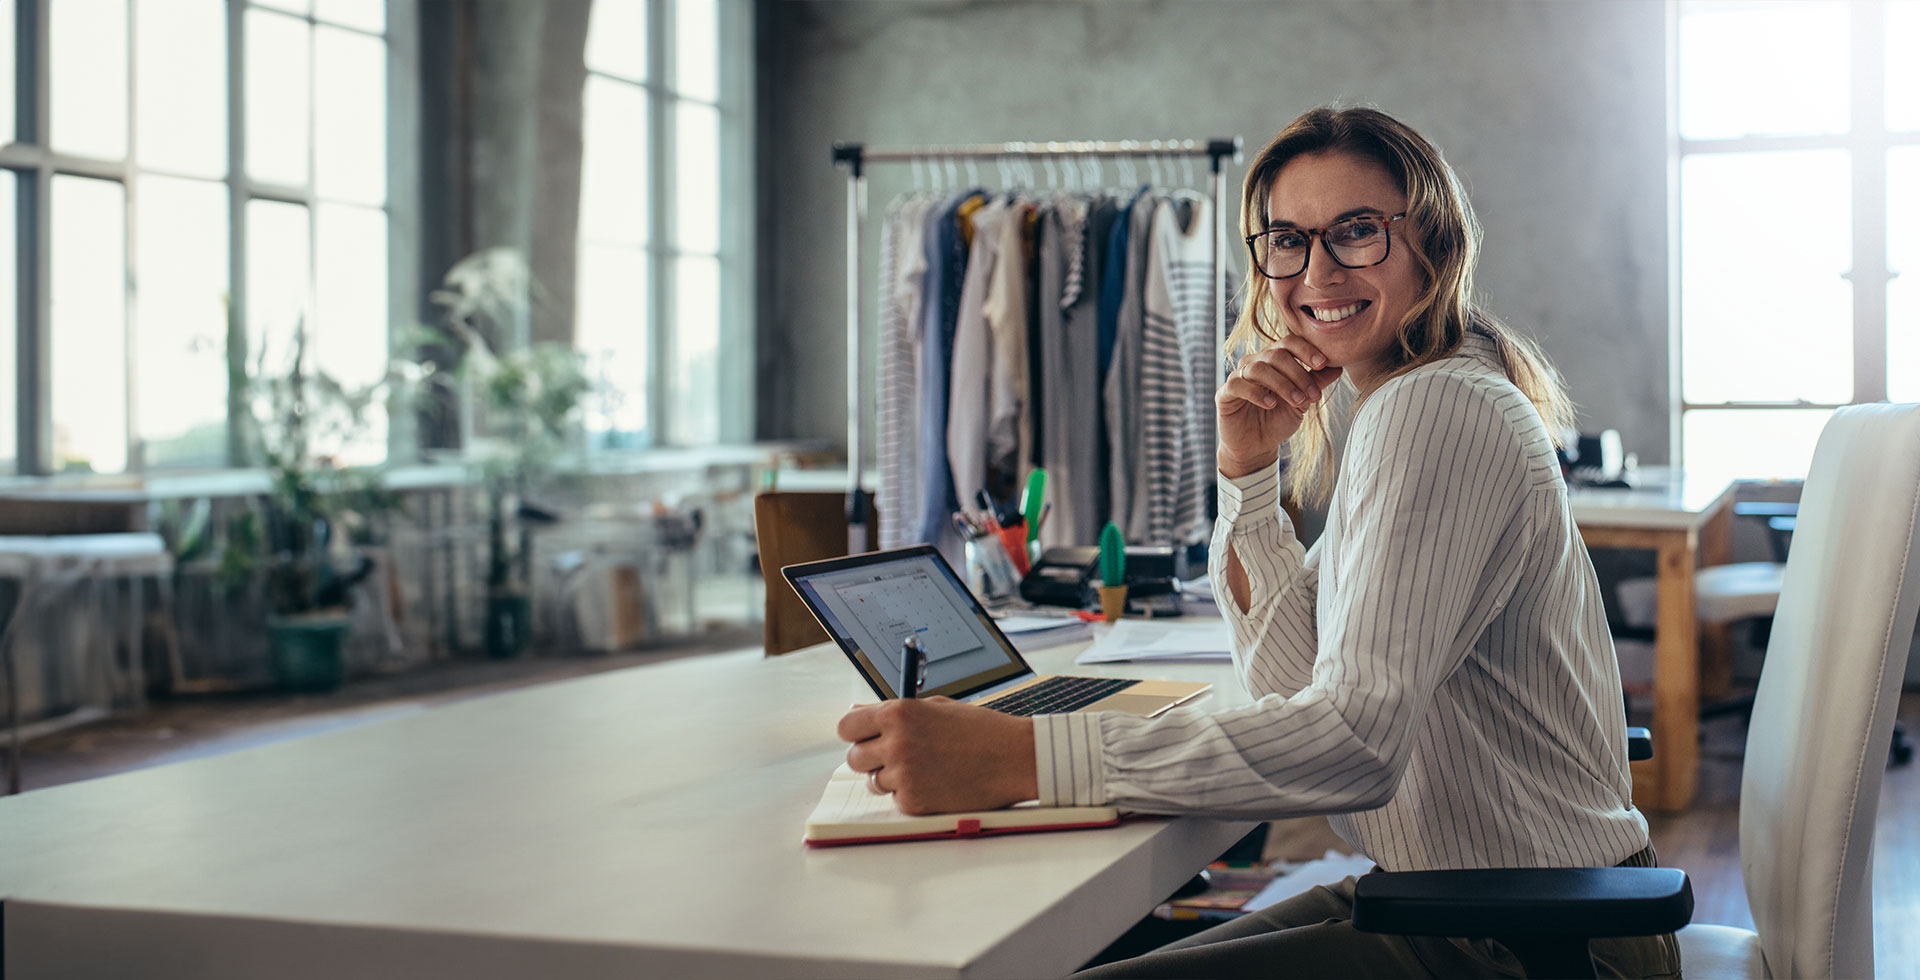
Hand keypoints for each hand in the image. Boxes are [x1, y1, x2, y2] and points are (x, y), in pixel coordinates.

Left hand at [837, 697, 1037, 814]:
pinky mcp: (915, 802)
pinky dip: (912, 795)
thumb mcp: (935, 707)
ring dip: (891, 778)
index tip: (864, 737)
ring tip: (925, 768)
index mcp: (898, 714)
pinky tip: (937, 783)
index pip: (847, 726)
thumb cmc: (980, 730)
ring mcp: (904, 775)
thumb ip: (894, 711)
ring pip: (874, 781)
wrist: (1015, 758)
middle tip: (896, 756)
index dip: (855, 733)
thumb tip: (857, 711)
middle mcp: (896, 744)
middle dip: (871, 757)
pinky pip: (897, 800)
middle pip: (854, 758)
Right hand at [1216, 335, 1343, 477]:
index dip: (1305, 349)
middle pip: (1276, 354)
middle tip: (1313, 395)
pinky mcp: (1225, 393)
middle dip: (1298, 373)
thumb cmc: (1278, 420)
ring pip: (1258, 368)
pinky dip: (1256, 392)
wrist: (1256, 446)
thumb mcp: (1302, 401)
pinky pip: (1237, 384)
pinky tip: (1270, 404)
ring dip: (1282, 384)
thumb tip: (1338, 366)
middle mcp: (1255, 363)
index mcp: (1274, 360)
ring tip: (1297, 402)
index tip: (1323, 363)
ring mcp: (1238, 376)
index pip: (1289, 343)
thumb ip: (1316, 382)